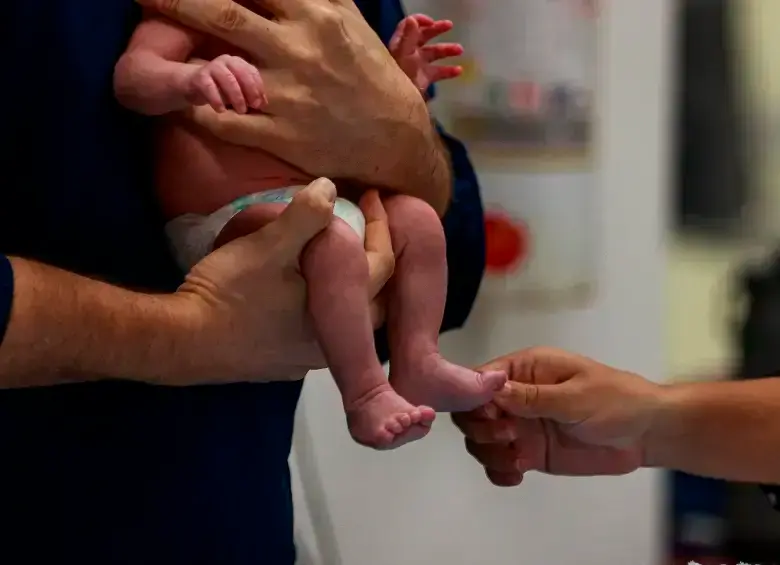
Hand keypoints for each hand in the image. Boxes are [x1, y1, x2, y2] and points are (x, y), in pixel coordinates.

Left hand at [138, 0, 444, 203]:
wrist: (396, 141)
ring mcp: (287, 95)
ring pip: (215, 67)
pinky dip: (195, 108)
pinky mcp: (279, 135)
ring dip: (175, 55)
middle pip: (221, 13)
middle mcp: (299, 49)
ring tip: (147, 49)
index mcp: (318, 15)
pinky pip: (220, 119)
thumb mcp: (350, 22)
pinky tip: (186, 99)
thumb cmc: (371, 77)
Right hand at [171, 178, 393, 382]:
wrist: (184, 342)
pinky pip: (321, 331)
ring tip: (343, 256)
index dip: (382, 226)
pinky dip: (326, 305)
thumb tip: (331, 187)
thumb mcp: (268, 245)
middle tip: (367, 227)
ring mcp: (308, 358)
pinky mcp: (285, 363)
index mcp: (340, 314)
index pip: (383, 266)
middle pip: (375, 299)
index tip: (370, 197)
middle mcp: (333, 344)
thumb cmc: (230, 294)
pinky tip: (310, 290)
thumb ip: (305, 216)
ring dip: (352, 286)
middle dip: (377, 260)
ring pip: (348, 318)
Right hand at [184, 55, 266, 113]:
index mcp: (237, 62)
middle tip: (253, 107)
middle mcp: (226, 61)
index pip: (252, 72)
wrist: (191, 83)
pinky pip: (209, 87)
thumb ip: (248, 94)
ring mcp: (212, 67)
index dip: (258, 87)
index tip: (261, 103)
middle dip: (250, 91)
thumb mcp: (235, 90)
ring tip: (241, 111)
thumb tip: (263, 104)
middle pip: (241, 74)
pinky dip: (217, 99)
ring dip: (236, 97)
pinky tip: (221, 110)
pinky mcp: (199, 76)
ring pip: (228, 80)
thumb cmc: (218, 87)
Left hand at [389, 14, 462, 94]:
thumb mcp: (402, 56)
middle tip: (450, 25)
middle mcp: (408, 53)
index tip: (432, 22)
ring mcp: (417, 66)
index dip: (419, 21)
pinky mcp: (423, 79)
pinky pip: (438, 72)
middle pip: (423, 37)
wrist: (398, 103)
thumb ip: (408, 37)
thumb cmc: (398, 77)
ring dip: (447, 49)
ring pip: (433, 53)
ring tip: (460, 50)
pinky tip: (459, 70)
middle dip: (437, 30)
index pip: (408, 26)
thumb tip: (413, 20)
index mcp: (401, 45)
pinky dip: (449, 71)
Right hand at [451, 347, 663, 485]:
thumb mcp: (576, 396)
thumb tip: (493, 390)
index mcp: (525, 370)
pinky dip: (499, 472)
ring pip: (481, 441)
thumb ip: (534, 397)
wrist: (646, 434)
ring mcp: (521, 426)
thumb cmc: (618, 401)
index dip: (474, 398)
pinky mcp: (529, 452)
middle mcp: (516, 397)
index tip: (492, 416)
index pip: (479, 379)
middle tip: (510, 436)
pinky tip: (517, 475)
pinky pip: (498, 464)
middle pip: (472, 412)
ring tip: (517, 460)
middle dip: (481, 428)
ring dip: (490, 453)